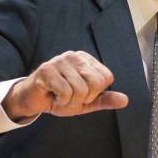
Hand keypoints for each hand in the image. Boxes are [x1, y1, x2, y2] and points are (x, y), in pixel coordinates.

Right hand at [2, 51, 128, 120]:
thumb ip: (105, 99)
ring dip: (70, 101)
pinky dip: (60, 101)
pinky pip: (65, 92)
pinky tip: (53, 96)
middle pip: (96, 83)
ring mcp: (60, 60)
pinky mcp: (47, 69)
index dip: (95, 93)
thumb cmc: (59, 97)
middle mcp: (75, 56)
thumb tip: (125, 100)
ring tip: (60, 96)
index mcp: (86, 59)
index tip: (81, 94)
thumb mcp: (86, 101)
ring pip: (80, 89)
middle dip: (84, 98)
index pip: (107, 78)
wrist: (32, 100)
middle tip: (70, 97)